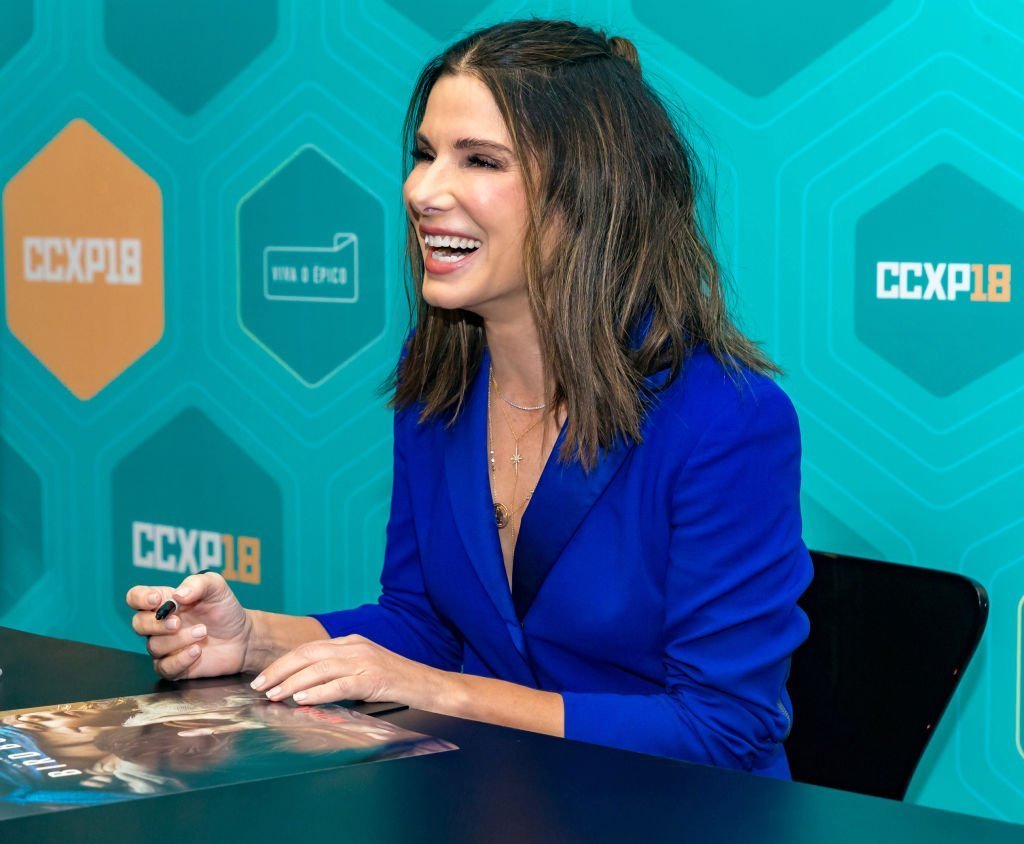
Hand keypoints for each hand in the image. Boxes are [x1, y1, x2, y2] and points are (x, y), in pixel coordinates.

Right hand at [126, 572, 252, 680]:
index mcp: (164, 601)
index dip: (140, 598)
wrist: (243, 637)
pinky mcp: (174, 667)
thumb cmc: (225, 610)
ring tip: (202, 632)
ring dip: (178, 640)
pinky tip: (197, 651)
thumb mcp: (216, 587)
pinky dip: (180, 659)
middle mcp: (159, 625)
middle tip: (178, 622)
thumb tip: (177, 595)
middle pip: (138, 624)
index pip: (135, 597)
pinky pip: (165, 667)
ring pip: (154, 646)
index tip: (157, 600)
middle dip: (156, 624)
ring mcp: (165, 647)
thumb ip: (197, 583)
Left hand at [251, 635, 446, 709]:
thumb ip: (339, 672)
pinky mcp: (374, 679)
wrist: (429, 685)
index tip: (264, 677)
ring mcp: (365, 661)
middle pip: (308, 653)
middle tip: (259, 686)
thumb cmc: (396, 682)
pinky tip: (302, 700)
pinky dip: (318, 692)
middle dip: (279, 669)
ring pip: (319, 668)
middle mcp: (355, 646)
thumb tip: (305, 688)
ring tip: (274, 695)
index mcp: (351, 642)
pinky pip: (339, 684)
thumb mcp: (364, 670)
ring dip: (292, 683)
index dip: (283, 662)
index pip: (308, 648)